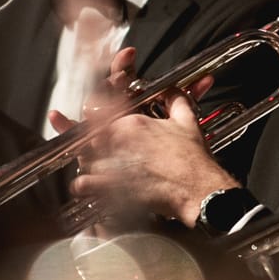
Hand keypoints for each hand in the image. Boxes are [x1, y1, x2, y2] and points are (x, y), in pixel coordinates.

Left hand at [69, 89, 236, 224]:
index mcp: (132, 122)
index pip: (100, 106)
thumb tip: (171, 90)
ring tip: (95, 165)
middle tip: (90, 141)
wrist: (197, 189)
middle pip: (85, 132)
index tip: (93, 113)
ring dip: (86, 160)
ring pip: (81, 157)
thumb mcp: (186, 120)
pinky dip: (82, 185)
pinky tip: (89, 186)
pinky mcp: (110, 186)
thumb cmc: (193, 160)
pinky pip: (82, 183)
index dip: (94, 109)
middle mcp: (117, 139)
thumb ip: (175, 99)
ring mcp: (111, 162)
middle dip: (85, 135)